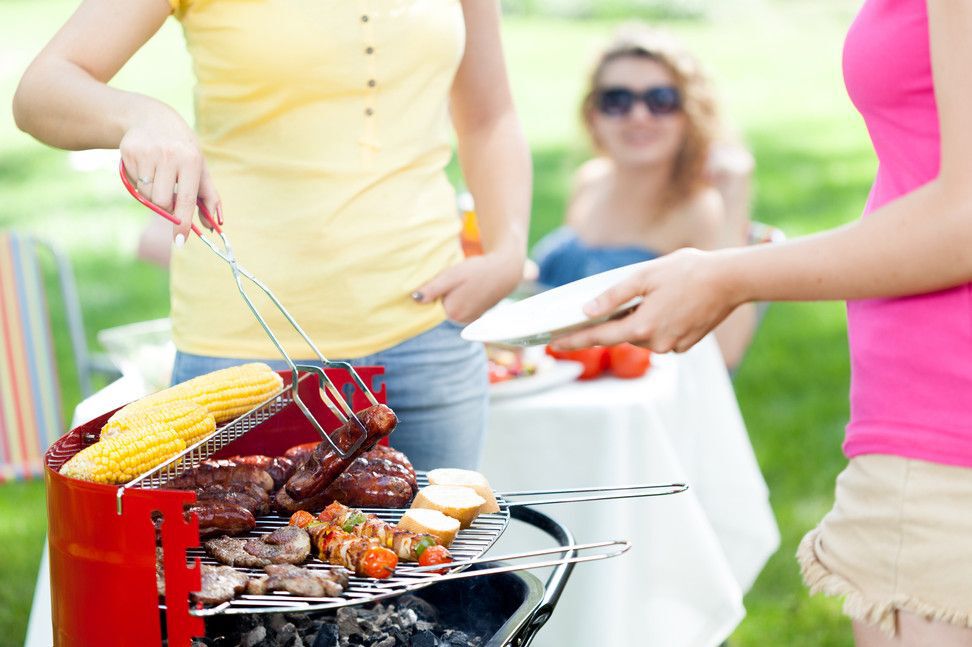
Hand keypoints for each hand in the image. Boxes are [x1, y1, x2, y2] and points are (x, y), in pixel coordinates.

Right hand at [119, 107, 221, 242]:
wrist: (152, 118)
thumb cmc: (183, 149)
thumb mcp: (200, 168)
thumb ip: (209, 197)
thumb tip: (214, 225)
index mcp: (191, 161)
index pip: (186, 199)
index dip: (182, 222)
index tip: (179, 241)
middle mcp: (169, 156)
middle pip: (162, 202)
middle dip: (166, 206)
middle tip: (170, 194)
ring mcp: (147, 153)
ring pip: (147, 195)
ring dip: (153, 195)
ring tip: (160, 177)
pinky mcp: (129, 152)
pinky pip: (135, 183)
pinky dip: (141, 182)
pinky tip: (147, 167)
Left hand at [413, 250, 522, 323]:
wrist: (505, 271)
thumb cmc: (477, 270)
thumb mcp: (452, 275)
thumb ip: (433, 289)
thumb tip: (414, 299)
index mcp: (453, 312)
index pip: (430, 308)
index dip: (429, 295)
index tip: (433, 283)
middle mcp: (461, 321)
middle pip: (440, 310)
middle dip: (439, 298)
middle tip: (446, 281)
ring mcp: (470, 320)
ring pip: (451, 310)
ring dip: (450, 299)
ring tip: (458, 284)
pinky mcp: (476, 316)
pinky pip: (461, 310)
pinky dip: (459, 301)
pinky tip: (465, 289)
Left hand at [551, 248, 740, 352]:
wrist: (731, 280)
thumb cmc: (688, 271)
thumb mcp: (644, 276)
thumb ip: (613, 296)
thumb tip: (587, 311)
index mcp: (641, 327)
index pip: (597, 337)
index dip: (573, 340)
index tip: (551, 343)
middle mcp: (655, 343)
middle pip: (622, 335)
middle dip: (613, 322)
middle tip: (610, 304)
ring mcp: (672, 347)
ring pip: (642, 336)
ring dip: (638, 321)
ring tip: (652, 296)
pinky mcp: (686, 345)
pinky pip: (661, 337)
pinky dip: (657, 324)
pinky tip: (668, 304)